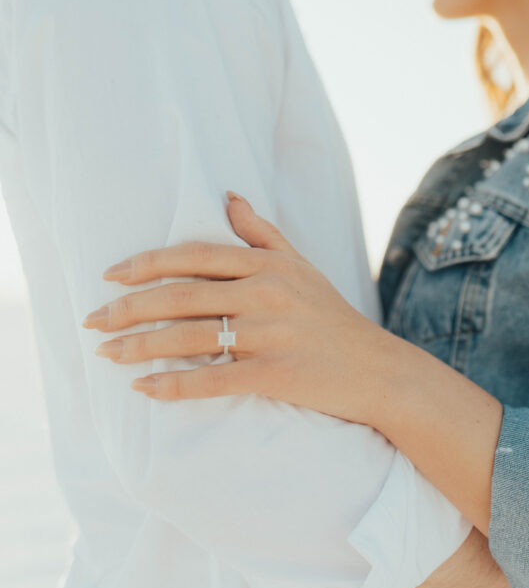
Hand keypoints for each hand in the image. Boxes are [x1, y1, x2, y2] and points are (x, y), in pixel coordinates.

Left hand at [84, 194, 396, 423]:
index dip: (148, 264)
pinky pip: (213, 380)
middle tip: (92, 320)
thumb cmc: (331, 316)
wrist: (377, 369)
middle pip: (183, 297)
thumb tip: (229, 198)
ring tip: (106, 354)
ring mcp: (271, 334)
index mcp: (268, 265)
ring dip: (141, 347)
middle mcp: (267, 294)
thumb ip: (261, 233)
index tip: (110, 275)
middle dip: (129, 308)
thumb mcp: (300, 265)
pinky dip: (173, 385)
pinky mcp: (275, 374)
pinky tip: (144, 390)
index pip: (195, 256)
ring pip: (190, 338)